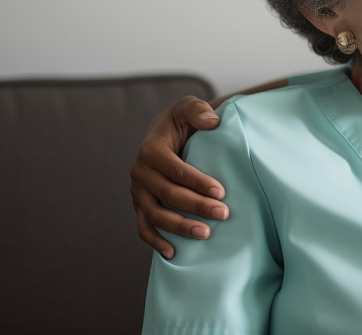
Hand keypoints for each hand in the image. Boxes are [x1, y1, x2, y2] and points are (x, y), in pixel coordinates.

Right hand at [130, 95, 229, 257]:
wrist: (165, 134)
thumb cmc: (182, 122)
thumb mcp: (189, 108)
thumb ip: (199, 111)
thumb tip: (212, 122)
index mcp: (151, 150)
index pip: (175, 169)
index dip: (198, 182)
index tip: (221, 191)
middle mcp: (140, 172)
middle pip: (168, 195)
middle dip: (196, 206)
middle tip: (223, 214)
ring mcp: (138, 192)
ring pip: (155, 215)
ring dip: (179, 227)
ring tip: (205, 234)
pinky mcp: (140, 205)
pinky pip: (143, 227)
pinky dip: (155, 242)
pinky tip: (174, 253)